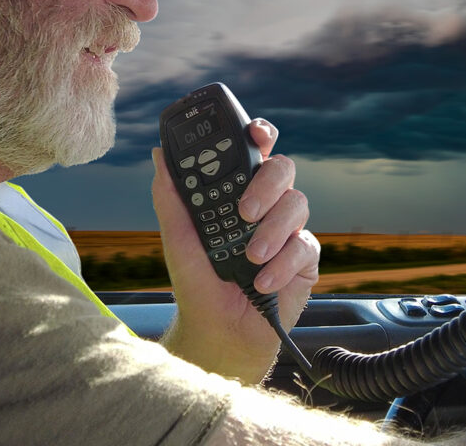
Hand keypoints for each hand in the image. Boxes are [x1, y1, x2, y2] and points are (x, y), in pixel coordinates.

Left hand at [151, 119, 319, 383]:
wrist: (217, 332)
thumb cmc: (197, 281)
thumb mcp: (177, 237)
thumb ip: (170, 195)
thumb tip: (158, 153)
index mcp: (238, 190)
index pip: (255, 150)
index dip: (260, 134)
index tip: (254, 132)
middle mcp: (267, 203)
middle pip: (283, 168)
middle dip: (267, 184)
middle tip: (245, 211)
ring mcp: (288, 229)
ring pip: (298, 203)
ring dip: (273, 229)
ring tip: (250, 256)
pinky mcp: (304, 259)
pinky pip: (306, 245)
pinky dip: (282, 263)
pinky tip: (262, 280)